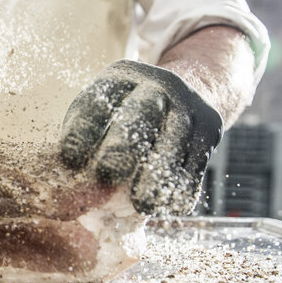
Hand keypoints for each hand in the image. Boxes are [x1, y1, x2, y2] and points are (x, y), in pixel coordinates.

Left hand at [56, 60, 223, 215]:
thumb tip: (71, 180)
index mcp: (122, 77)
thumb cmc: (130, 111)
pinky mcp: (211, 128)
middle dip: (122, 147)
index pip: (98, 101)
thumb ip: (90, 136)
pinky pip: (198, 160)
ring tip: (142, 204)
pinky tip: (169, 205)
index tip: (70, 159)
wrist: (191, 90)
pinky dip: (184, 185)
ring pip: (174, 140)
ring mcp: (188, 106)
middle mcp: (158, 86)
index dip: (83, 130)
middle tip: (107, 175)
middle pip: (139, 114)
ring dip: (158, 176)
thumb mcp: (108, 107)